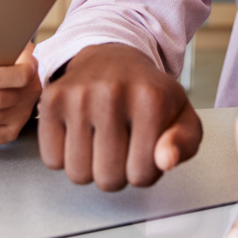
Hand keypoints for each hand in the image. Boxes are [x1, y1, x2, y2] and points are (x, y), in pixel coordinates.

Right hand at [36, 43, 202, 190]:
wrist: (113, 58)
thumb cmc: (149, 94)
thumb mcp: (181, 116)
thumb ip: (185, 143)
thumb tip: (165, 161)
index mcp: (152, 99)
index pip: (142, 176)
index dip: (144, 171)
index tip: (144, 149)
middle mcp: (113, 93)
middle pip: (108, 179)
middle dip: (117, 173)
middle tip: (122, 147)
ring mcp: (78, 96)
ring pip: (78, 174)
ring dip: (91, 167)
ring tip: (102, 141)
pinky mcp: (51, 101)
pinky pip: (52, 160)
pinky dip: (65, 156)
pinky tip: (80, 135)